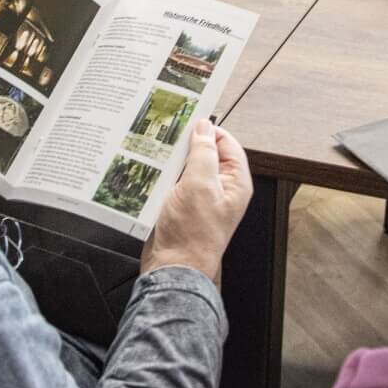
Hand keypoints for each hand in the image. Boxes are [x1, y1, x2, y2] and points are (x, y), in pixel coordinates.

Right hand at [141, 119, 252, 281]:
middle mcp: (220, 189)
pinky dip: (163, 174)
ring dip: (173, 160)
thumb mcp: (200, 185)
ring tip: (158, 151)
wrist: (172, 268)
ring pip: (186, 167)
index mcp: (235, 183)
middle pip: (205, 154)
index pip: (227, 144)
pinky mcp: (182, 205)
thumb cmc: (192, 235)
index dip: (209, 130)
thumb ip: (204, 153)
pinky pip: (173, 181)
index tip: (189, 119)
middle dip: (187, 144)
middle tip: (169, 133)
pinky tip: (151, 170)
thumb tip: (204, 128)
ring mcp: (200, 198)